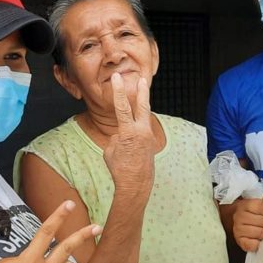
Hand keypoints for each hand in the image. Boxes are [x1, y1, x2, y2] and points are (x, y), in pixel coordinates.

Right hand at [103, 73, 155, 193]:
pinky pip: (143, 129)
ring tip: (142, 92)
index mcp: (129, 132)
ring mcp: (148, 137)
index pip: (123, 107)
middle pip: (143, 106)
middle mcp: (142, 132)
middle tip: (142, 79)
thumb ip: (117, 137)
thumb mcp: (111, 149)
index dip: (119, 91)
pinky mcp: (151, 143)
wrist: (136, 184)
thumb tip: (122, 134)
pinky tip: (134, 136)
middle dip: (142, 91)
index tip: (117, 78)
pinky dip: (138, 127)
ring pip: (145, 116)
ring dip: (143, 104)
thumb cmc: (119, 169)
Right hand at [232, 193, 262, 251]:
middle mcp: (239, 216)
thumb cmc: (255, 214)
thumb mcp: (260, 205)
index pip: (261, 207)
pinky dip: (258, 244)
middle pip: (262, 221)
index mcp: (245, 205)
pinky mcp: (240, 242)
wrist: (241, 224)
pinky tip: (258, 241)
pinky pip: (253, 244)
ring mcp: (237, 229)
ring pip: (259, 233)